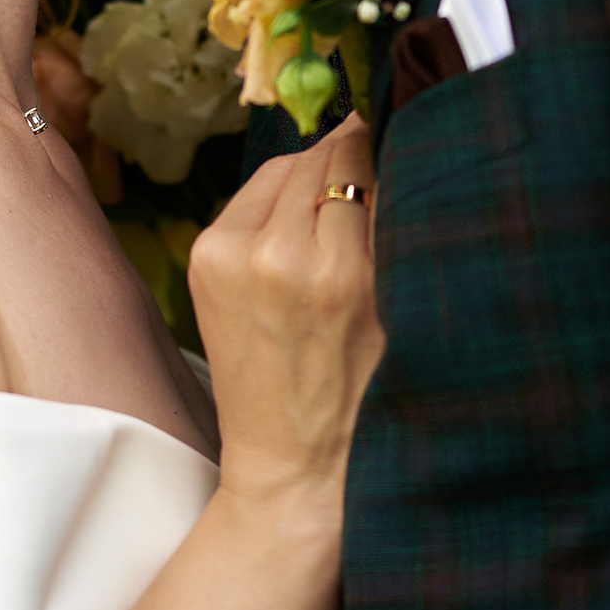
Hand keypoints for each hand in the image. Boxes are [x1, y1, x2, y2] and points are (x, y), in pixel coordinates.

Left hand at [188, 115, 379, 526]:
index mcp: (341, 273)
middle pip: (319, 156)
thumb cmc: (370, 400)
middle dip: (349, 160)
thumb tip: (394, 146)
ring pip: (282, 169)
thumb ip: (400, 230)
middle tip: (375, 177)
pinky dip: (278, 202)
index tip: (401, 141)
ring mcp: (230, 255)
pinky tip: (300, 235)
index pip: (360, 157)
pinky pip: (250, 197)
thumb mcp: (406, 312)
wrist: (297, 469)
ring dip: (311, 178)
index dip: (383, 144)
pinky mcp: (203, 259)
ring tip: (338, 215)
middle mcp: (278, 255)